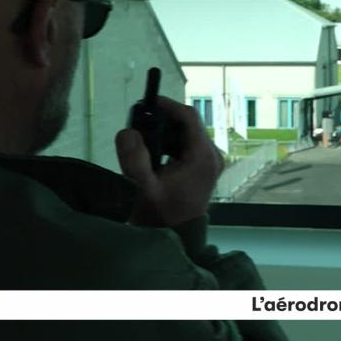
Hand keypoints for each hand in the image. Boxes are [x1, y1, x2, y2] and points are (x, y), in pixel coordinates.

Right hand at [115, 96, 223, 227]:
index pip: (189, 117)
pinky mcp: (204, 167)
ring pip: (186, 133)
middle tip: (139, 124)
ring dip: (165, 132)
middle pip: (187, 124)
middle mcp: (212, 156)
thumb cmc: (162, 216)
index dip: (168, 105)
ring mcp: (210, 162)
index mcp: (203, 157)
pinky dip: (170, 143)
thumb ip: (134, 159)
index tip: (148, 102)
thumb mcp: (144, 188)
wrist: (176, 238)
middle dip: (163, 121)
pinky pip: (187, 145)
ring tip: (143, 141)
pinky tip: (153, 154)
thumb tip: (127, 132)